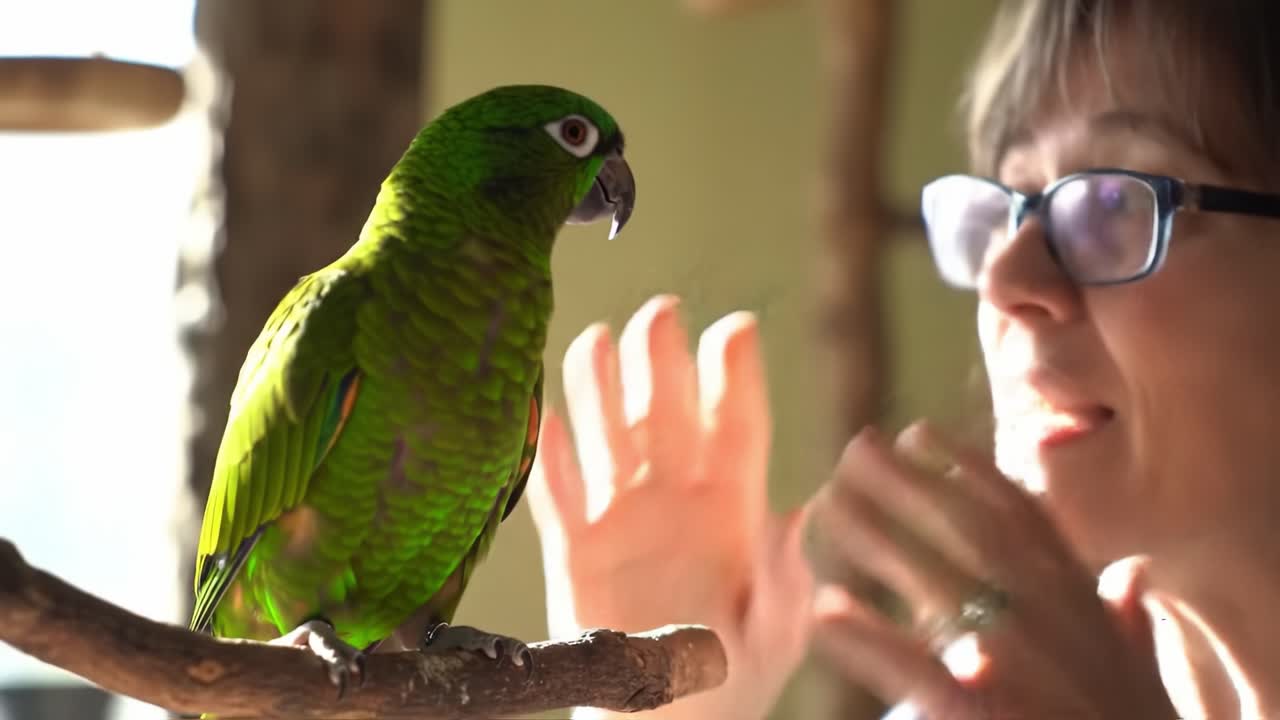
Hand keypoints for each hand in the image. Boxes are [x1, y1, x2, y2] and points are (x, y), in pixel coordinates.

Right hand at [527, 295, 813, 719]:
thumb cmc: (737, 680)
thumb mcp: (779, 633)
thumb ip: (784, 580)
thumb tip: (799, 519)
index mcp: (733, 507)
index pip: (736, 428)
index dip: (735, 378)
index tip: (737, 329)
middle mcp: (674, 499)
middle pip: (667, 414)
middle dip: (663, 361)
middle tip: (662, 311)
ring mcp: (621, 520)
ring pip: (607, 438)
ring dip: (600, 391)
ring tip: (596, 340)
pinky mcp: (573, 551)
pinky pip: (555, 497)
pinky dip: (547, 460)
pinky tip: (540, 419)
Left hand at [809, 422, 1175, 717]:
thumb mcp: (1140, 667)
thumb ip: (1126, 617)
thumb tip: (1134, 571)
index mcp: (1078, 598)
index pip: (1020, 513)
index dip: (965, 466)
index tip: (916, 432)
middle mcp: (1047, 613)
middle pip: (967, 525)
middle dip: (909, 480)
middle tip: (854, 447)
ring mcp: (1013, 657)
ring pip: (933, 577)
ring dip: (876, 536)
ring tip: (823, 505)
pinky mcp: (978, 707)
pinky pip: (912, 666)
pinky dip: (867, 637)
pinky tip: (824, 611)